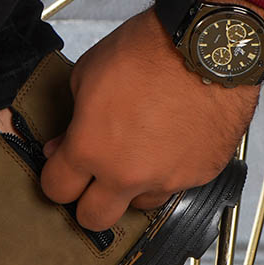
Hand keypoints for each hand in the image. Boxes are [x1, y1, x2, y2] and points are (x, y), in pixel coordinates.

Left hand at [39, 0, 263, 229]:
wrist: (208, 45)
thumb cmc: (146, 51)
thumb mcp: (87, 75)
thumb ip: (72, 120)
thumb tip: (64, 145)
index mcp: (90, 150)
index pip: (57, 190)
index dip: (55, 178)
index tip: (61, 168)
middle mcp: (127, 175)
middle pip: (94, 220)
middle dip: (87, 203)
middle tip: (92, 180)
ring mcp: (168, 179)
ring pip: (139, 206)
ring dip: (131, 189)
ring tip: (137, 155)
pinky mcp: (202, 174)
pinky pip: (176, 186)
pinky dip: (168, 172)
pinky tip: (170, 143)